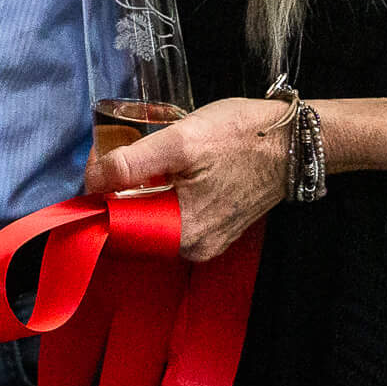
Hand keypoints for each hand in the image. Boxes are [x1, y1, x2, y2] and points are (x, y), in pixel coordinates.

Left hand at [82, 97, 286, 262]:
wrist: (294, 140)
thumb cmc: (240, 136)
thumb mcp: (181, 140)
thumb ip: (133, 164)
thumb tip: (92, 181)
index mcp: (182, 235)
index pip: (118, 224)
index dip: (101, 190)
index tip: (102, 155)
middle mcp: (193, 248)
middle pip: (134, 222)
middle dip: (118, 188)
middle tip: (120, 149)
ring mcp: (207, 239)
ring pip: (153, 217)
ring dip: (140, 189)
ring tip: (144, 155)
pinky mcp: (216, 226)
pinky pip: (174, 215)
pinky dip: (162, 192)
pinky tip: (168, 168)